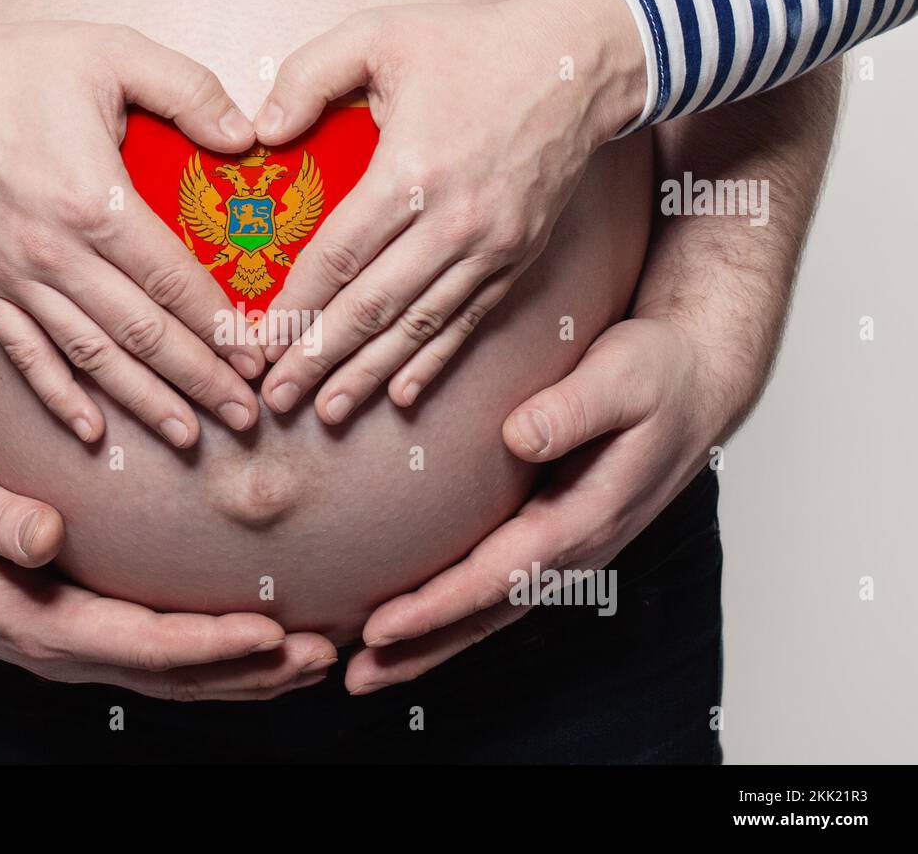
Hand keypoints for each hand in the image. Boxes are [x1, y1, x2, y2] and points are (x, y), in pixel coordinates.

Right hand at [0, 0, 264, 447]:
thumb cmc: (20, 67)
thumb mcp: (114, 52)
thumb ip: (189, 89)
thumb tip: (249, 136)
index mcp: (94, 201)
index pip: (174, 282)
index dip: (221, 327)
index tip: (257, 357)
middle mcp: (55, 254)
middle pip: (142, 333)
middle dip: (199, 380)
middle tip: (245, 416)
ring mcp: (16, 278)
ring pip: (91, 356)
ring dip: (143, 402)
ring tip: (189, 436)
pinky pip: (26, 355)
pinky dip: (59, 396)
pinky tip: (92, 431)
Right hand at [0, 458, 336, 700]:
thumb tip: (47, 534)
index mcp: (44, 626)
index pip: (145, 646)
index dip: (211, 644)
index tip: (270, 631)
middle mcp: (71, 650)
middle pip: (177, 676)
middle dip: (252, 671)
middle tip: (322, 655)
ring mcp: (83, 647)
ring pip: (179, 676)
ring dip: (248, 674)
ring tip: (312, 659)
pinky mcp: (91, 631)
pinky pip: (166, 659)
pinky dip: (220, 660)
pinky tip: (260, 647)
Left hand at [254, 0, 644, 422]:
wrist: (580, 66)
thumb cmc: (472, 45)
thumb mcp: (381, 34)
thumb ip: (309, 74)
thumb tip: (260, 131)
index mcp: (411, 171)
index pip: (337, 257)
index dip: (294, 307)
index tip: (258, 340)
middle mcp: (452, 223)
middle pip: (371, 307)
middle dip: (318, 358)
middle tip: (277, 396)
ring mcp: (489, 249)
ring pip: (417, 327)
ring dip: (368, 374)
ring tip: (326, 412)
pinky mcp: (514, 260)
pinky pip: (466, 323)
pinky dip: (432, 362)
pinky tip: (401, 395)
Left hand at [342, 317, 724, 693]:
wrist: (697, 380)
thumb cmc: (658, 375)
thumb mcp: (624, 376)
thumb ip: (574, 407)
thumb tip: (519, 435)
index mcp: (588, 514)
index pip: (499, 574)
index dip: (439, 605)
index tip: (381, 629)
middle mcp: (577, 545)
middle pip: (489, 612)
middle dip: (422, 649)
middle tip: (356, 678)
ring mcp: (567, 546)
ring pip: (492, 609)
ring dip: (433, 644)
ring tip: (371, 671)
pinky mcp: (555, 534)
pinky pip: (499, 588)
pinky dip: (456, 616)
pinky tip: (416, 624)